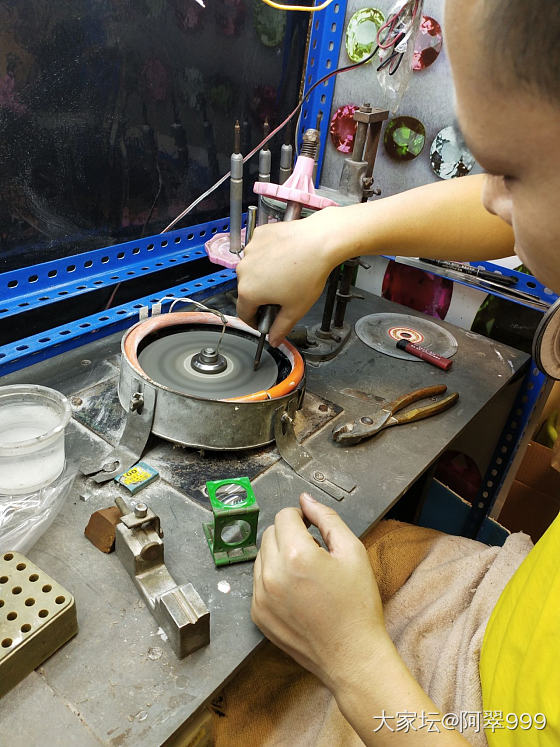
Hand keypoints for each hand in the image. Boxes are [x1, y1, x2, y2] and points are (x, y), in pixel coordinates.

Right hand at [236, 210, 338, 345]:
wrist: (320, 242)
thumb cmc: (309, 273)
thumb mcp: (295, 309)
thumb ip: (281, 328)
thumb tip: (274, 340)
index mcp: (249, 292)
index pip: (244, 313)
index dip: (255, 321)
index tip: (264, 319)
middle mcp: (244, 270)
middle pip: (248, 290)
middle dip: (262, 295)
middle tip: (283, 295)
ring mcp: (250, 251)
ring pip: (253, 269)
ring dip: (264, 274)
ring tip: (286, 274)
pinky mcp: (258, 236)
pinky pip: (259, 250)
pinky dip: (268, 255)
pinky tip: (285, 257)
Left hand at [251, 492, 387, 690]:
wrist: (352, 655)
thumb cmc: (357, 605)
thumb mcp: (352, 552)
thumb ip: (327, 519)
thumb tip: (306, 500)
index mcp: (296, 556)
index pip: (284, 516)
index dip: (301, 517)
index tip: (313, 527)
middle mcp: (272, 575)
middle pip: (270, 533)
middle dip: (290, 535)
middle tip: (315, 552)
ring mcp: (261, 597)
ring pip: (262, 556)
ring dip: (280, 556)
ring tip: (307, 574)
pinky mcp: (258, 615)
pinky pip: (259, 581)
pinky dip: (274, 579)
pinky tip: (298, 592)